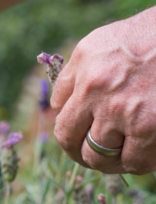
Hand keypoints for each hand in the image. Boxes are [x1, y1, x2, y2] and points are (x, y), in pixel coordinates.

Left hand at [51, 7, 155, 174]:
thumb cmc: (138, 39)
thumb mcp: (91, 49)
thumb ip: (69, 80)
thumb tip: (58, 110)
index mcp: (86, 81)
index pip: (63, 129)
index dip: (69, 141)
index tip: (78, 142)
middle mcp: (103, 98)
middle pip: (80, 148)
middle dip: (85, 156)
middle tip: (94, 156)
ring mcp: (130, 114)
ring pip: (105, 159)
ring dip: (109, 163)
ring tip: (117, 156)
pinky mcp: (153, 126)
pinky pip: (138, 162)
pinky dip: (136, 164)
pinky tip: (140, 153)